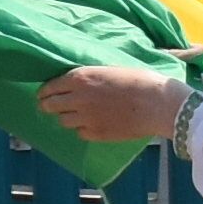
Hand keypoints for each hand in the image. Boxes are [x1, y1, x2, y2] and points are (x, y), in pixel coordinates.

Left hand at [44, 63, 192, 148]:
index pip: (50, 86)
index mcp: (80, 78)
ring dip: (66, 117)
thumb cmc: (140, 80)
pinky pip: (80, 132)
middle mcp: (78, 98)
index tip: (42, 94)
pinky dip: (82, 129)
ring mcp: (86, 118)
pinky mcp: (96, 133)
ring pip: (62, 121)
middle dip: (46, 105)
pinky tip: (91, 124)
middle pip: (49, 105)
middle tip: (48, 106)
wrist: (159, 103)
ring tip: (73, 115)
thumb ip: (90, 77)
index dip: (44, 91)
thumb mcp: (110, 70)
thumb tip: (78, 82)